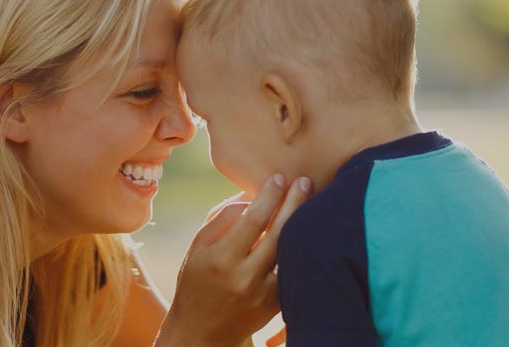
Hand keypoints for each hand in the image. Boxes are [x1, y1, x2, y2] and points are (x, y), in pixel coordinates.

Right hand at [155, 173, 312, 346]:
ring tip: (311, 200)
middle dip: (295, 202)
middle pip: (279, 232)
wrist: (202, 332)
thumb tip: (250, 194)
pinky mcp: (276, 305)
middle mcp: (244, 277)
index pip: (253, 218)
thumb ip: (222, 219)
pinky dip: (299, 249)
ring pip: (291, 251)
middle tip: (305, 181)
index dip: (270, 194)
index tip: (278, 177)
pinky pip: (292, 270)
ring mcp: (263, 294)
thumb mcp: (197, 248)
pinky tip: (306, 231)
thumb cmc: (197, 282)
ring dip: (303, 223)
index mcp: (221, 259)